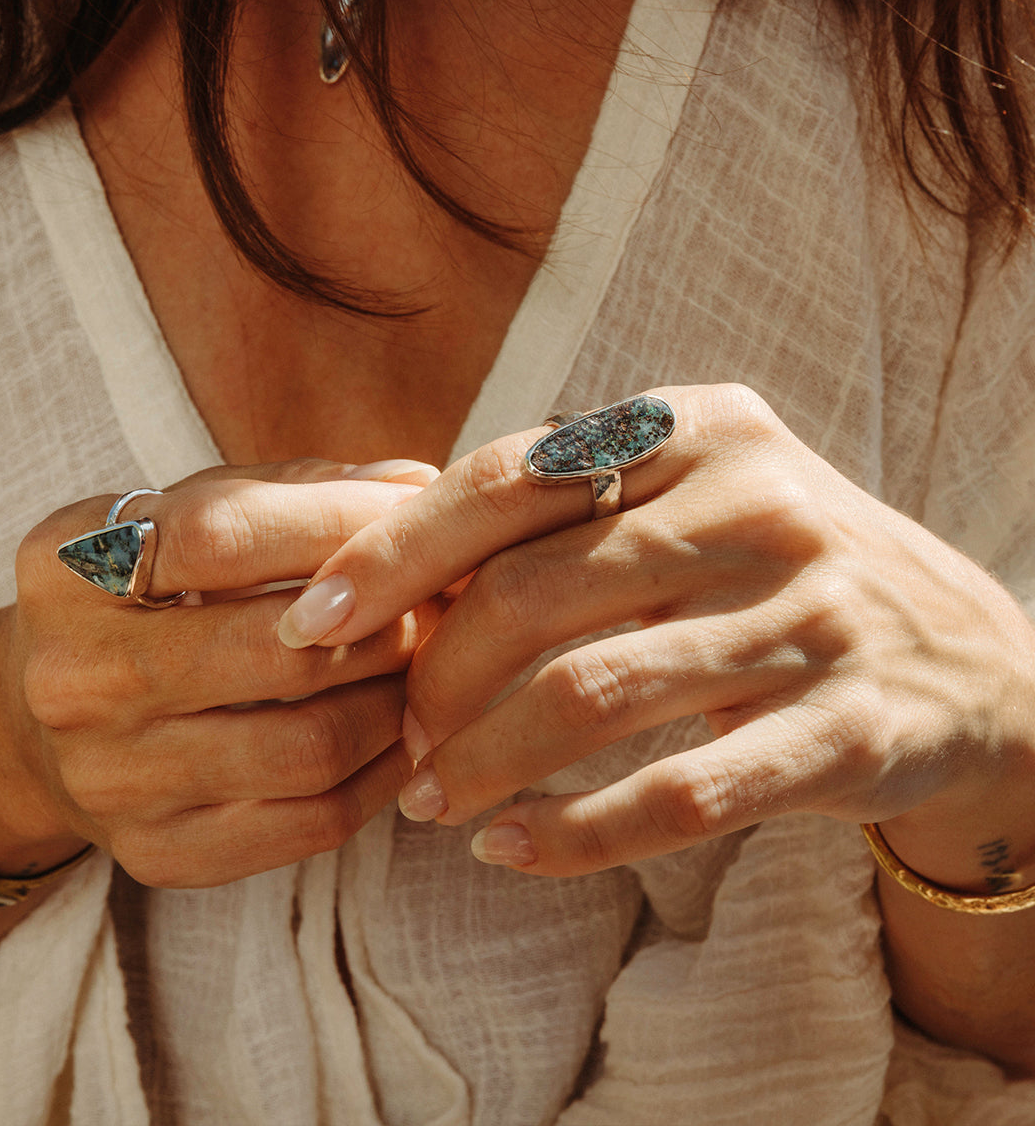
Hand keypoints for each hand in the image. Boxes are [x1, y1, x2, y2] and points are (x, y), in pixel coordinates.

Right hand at [0, 459, 441, 886]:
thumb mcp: (188, 517)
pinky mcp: (158, 852)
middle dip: (389, 622)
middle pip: (279, 651)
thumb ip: (297, 492)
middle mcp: (73, 677)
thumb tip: (420, 485)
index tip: (420, 509)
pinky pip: (312, 824)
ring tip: (428, 668)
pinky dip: (383, 776)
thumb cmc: (149, 597)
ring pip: (309, 747)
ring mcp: (111, 778)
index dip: (340, 520)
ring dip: (398, 703)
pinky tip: (402, 735)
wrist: (41, 723)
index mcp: (69, 566)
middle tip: (440, 603)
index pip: (222, 533)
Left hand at [275, 385, 1034, 885]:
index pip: (505, 479)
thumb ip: (562, 512)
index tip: (311, 620)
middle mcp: (756, 504)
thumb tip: (394, 573)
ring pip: (590, 695)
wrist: (965, 656)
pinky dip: (574, 831)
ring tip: (430, 801)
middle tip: (398, 738)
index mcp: (697, 426)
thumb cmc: (774, 570)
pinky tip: (511, 850)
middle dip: (433, 679)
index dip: (393, 552)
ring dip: (483, 760)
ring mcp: (810, 615)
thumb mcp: (688, 497)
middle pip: (531, 593)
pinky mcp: (848, 727)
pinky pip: (679, 793)